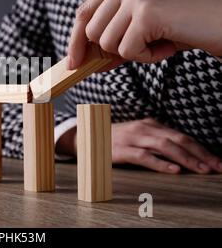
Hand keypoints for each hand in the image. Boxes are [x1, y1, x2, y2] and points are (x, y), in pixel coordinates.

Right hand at [56, 118, 221, 173]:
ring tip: (202, 169)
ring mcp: (133, 138)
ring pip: (165, 147)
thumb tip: (182, 155)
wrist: (86, 137)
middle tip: (217, 167)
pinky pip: (145, 156)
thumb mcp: (137, 136)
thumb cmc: (114, 139)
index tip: (217, 161)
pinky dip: (161, 163)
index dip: (201, 149)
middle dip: (201, 154)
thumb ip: (156, 141)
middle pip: (178, 140)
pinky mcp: (122, 150)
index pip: (181, 136)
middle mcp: (144, 128)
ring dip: (187, 159)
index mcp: (150, 124)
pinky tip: (174, 170)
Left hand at [68, 0, 221, 68]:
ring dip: (134, 52)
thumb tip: (84, 60)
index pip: (85, 11)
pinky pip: (128, 51)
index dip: (76, 39)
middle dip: (112, 50)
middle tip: (142, 47)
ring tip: (160, 41)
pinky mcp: (146, 12)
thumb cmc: (187, 22)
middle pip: (92, 31)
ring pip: (107, 43)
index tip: (74, 61)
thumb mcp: (143, 25)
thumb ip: (114, 35)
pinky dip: (148, 57)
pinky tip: (168, 45)